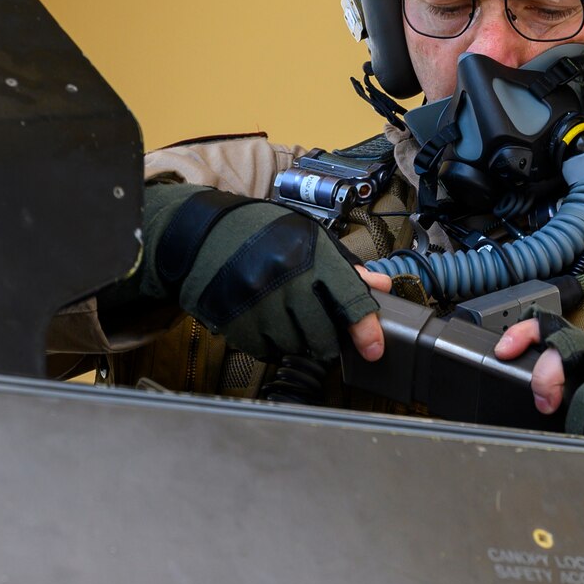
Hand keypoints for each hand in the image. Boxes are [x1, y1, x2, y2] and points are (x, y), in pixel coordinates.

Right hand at [125, 185, 385, 363]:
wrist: (201, 235)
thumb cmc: (261, 233)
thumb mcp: (309, 237)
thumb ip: (345, 267)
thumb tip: (382, 287)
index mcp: (310, 254)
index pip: (349, 299)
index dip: (366, 329)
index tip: (373, 349)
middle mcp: (285, 279)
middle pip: (323, 334)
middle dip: (327, 337)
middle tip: (319, 326)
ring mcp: (258, 303)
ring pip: (295, 346)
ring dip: (298, 341)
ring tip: (286, 316)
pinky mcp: (235, 322)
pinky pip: (267, 351)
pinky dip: (272, 344)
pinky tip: (265, 321)